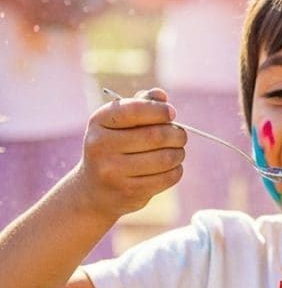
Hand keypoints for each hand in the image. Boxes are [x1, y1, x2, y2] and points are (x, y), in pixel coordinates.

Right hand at [75, 89, 184, 218]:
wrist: (94, 189)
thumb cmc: (114, 146)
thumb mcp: (119, 123)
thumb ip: (140, 104)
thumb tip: (161, 95)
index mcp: (98, 122)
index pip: (134, 110)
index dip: (159, 110)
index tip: (172, 113)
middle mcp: (101, 145)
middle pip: (155, 136)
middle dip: (176, 134)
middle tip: (180, 136)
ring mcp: (113, 171)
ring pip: (165, 158)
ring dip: (179, 153)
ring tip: (177, 151)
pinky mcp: (128, 191)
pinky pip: (167, 177)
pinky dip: (176, 170)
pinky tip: (171, 167)